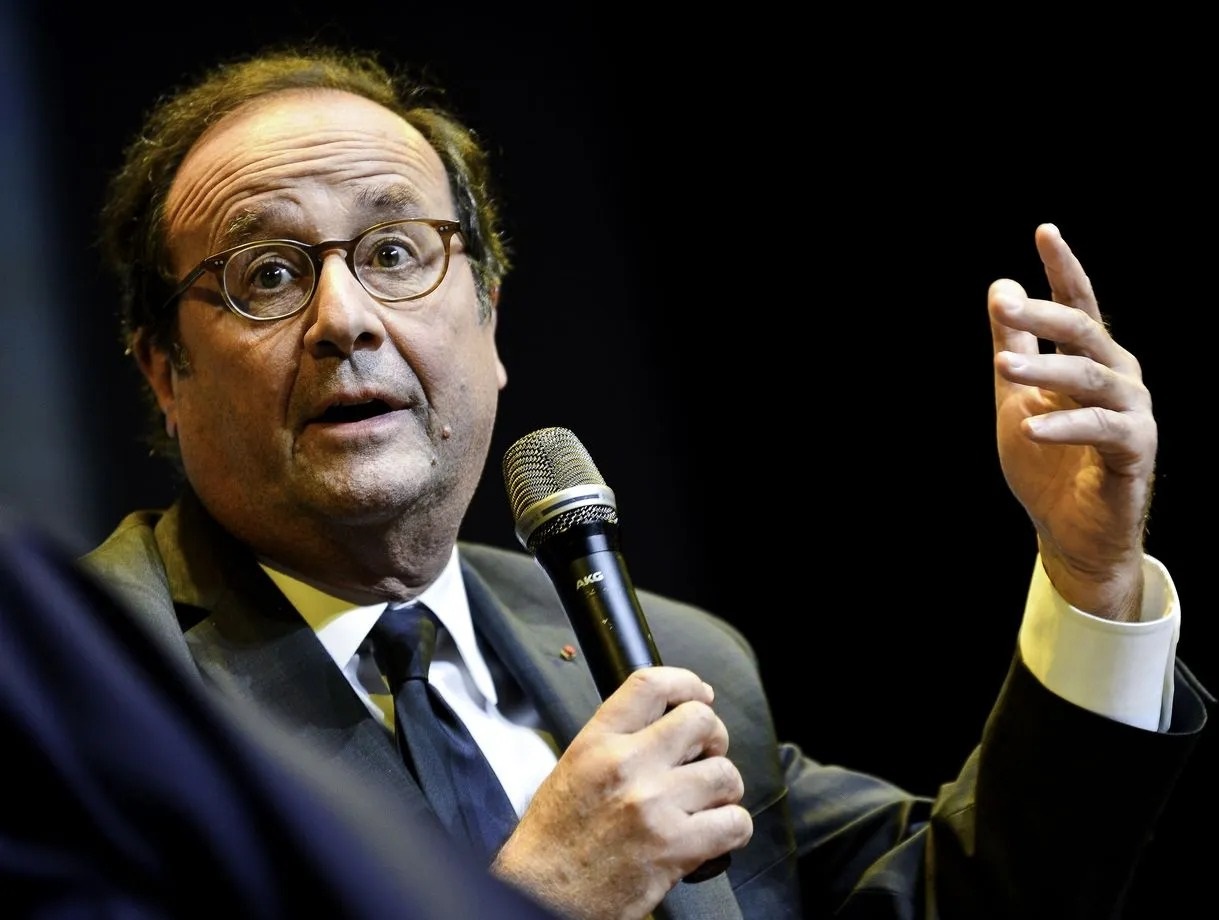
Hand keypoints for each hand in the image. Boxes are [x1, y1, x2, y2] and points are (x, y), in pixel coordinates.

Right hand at [491, 666, 750, 919]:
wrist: (542, 895)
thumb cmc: (554, 839)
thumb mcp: (574, 768)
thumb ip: (617, 740)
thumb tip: (666, 724)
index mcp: (597, 742)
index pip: (651, 685)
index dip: (686, 683)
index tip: (699, 694)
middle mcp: (627, 765)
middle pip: (701, 721)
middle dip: (714, 738)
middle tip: (707, 755)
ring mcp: (654, 805)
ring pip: (725, 773)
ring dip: (724, 789)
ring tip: (707, 802)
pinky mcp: (676, 847)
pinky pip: (734, 822)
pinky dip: (733, 828)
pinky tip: (715, 833)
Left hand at [990, 223, 1155, 620]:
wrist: (1069, 532)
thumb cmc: (1047, 462)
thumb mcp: (1016, 395)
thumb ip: (1013, 344)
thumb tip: (1002, 287)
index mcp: (1091, 360)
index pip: (1078, 304)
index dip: (1062, 268)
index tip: (1044, 232)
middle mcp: (1120, 377)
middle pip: (1084, 331)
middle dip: (1043, 315)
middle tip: (1003, 306)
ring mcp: (1132, 413)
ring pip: (1091, 376)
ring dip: (1045, 369)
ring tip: (1004, 368)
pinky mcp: (1135, 451)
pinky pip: (1102, 429)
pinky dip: (1065, 425)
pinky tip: (1030, 426)